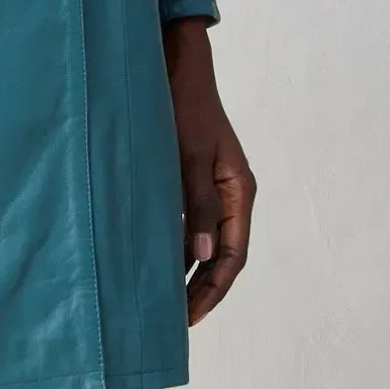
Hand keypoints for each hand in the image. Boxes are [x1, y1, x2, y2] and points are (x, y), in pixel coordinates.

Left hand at [162, 16, 255, 324]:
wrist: (174, 67)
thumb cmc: (183, 107)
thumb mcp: (191, 156)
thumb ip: (197, 204)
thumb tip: (204, 258)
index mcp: (238, 191)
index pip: (233, 256)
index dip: (213, 290)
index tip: (188, 317)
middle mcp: (229, 194)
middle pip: (220, 255)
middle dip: (200, 290)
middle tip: (172, 321)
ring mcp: (210, 187)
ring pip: (203, 241)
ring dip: (185, 270)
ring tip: (160, 301)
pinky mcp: (190, 178)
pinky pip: (187, 222)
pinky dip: (174, 244)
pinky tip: (150, 259)